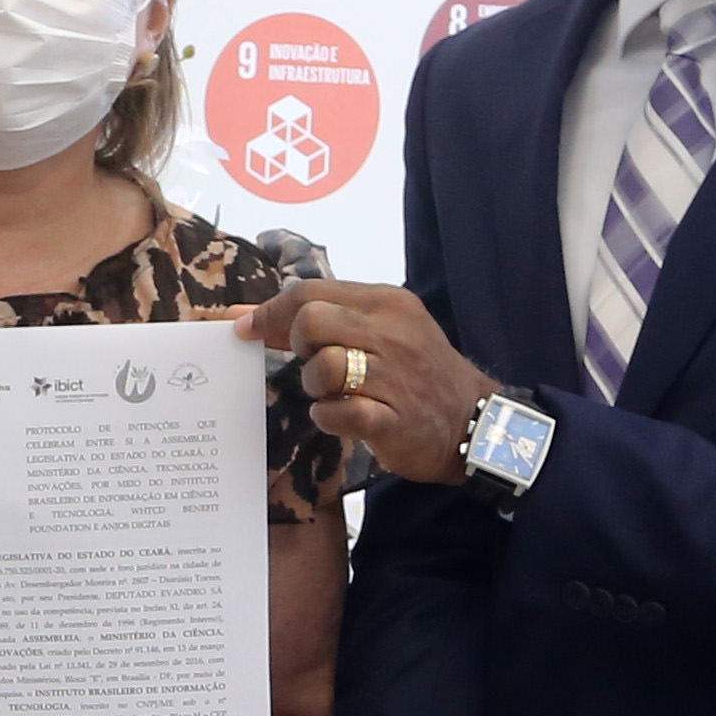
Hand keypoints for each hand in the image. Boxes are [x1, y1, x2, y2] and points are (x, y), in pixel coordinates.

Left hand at [247, 279, 505, 488]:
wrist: (473, 424)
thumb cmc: (415, 373)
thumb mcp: (381, 330)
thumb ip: (321, 319)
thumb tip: (242, 318)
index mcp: (387, 302)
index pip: (310, 291)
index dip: (270, 312)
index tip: (246, 329)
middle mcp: (392, 333)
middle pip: (311, 321)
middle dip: (297, 345)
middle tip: (313, 362)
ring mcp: (395, 377)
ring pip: (322, 367)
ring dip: (314, 386)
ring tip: (334, 393)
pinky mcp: (392, 420)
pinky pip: (338, 413)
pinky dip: (329, 417)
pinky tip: (343, 417)